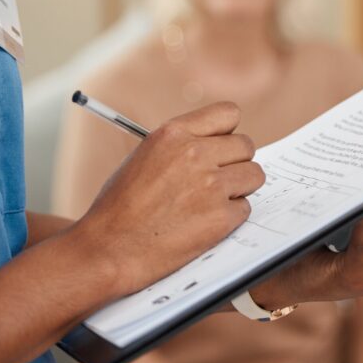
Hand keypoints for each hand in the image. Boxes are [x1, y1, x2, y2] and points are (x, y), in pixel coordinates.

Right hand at [69, 102, 263, 299]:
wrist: (108, 248)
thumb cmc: (119, 206)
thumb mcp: (145, 157)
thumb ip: (180, 146)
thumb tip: (215, 146)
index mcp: (173, 133)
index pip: (228, 114)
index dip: (227, 133)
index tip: (222, 146)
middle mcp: (195, 153)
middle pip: (246, 146)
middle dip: (236, 163)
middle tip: (219, 180)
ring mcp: (211, 185)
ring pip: (254, 175)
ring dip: (239, 189)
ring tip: (212, 203)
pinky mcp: (220, 218)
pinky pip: (244, 209)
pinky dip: (230, 218)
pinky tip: (204, 224)